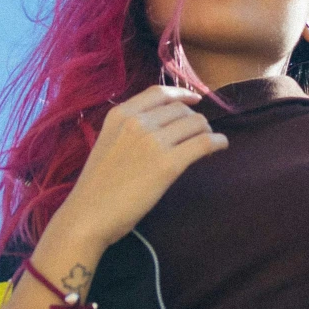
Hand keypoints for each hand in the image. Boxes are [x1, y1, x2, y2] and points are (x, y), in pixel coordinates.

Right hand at [51, 86, 227, 252]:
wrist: (88, 215)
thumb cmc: (96, 187)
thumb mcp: (107, 143)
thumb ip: (129, 129)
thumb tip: (161, 125)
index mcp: (120, 114)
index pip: (159, 92)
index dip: (181, 94)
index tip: (193, 100)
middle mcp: (137, 122)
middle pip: (180, 109)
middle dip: (194, 119)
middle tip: (199, 133)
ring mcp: (152, 141)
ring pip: (195, 123)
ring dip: (206, 130)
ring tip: (210, 141)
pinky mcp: (167, 164)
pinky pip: (203, 143)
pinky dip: (217, 142)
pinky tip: (221, 146)